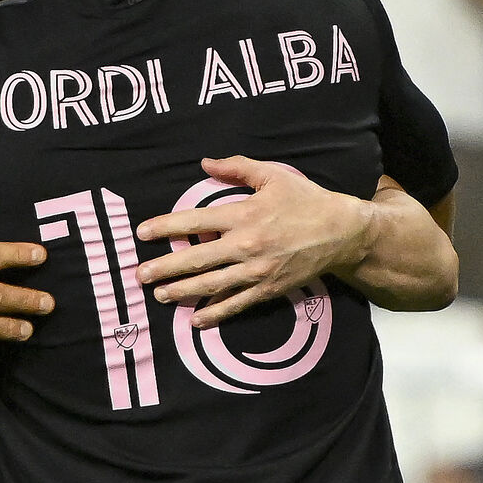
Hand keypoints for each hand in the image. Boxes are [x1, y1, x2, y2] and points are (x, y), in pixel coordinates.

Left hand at [133, 157, 371, 328]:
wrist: (342, 232)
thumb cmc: (306, 201)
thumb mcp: (273, 175)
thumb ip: (237, 168)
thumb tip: (205, 163)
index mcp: (244, 214)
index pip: (195, 221)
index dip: (166, 227)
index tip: (143, 232)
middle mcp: (246, 245)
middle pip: (197, 258)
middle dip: (165, 267)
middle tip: (140, 274)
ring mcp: (257, 271)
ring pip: (212, 285)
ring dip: (183, 291)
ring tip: (160, 295)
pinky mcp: (269, 289)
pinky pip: (237, 303)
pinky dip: (216, 313)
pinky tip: (196, 319)